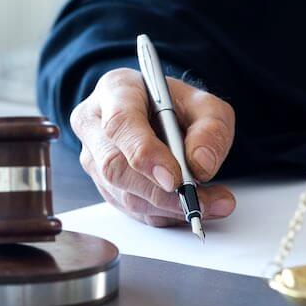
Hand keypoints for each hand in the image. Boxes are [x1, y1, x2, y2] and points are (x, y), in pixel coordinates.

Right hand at [71, 68, 235, 226]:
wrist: (162, 115)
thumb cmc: (178, 106)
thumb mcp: (207, 106)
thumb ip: (211, 129)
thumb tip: (201, 166)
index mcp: (116, 91)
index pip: (120, 124)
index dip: (146, 155)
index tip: (174, 178)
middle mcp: (95, 124)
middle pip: (115, 166)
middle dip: (160, 192)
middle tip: (198, 200)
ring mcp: (94, 158)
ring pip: (123, 194)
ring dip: (168, 207)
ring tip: (209, 205)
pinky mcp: (104, 186)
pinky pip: (132, 209)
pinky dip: (165, 214)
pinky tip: (192, 208)